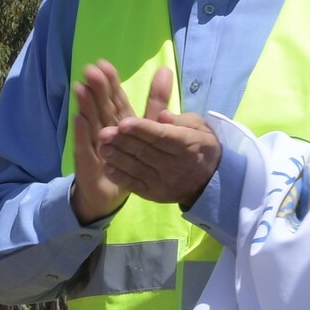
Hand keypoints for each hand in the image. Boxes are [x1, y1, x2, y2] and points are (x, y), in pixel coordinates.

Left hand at [70, 62, 221, 221]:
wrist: (208, 181)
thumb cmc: (200, 146)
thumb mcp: (198, 127)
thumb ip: (180, 119)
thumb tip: (161, 115)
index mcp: (187, 145)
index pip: (161, 137)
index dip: (141, 130)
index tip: (123, 122)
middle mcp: (175, 165)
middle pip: (145, 152)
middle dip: (123, 142)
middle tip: (103, 132)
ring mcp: (163, 182)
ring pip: (136, 168)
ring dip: (117, 158)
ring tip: (101, 147)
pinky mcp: (153, 194)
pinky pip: (134, 185)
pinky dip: (120, 176)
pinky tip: (107, 166)